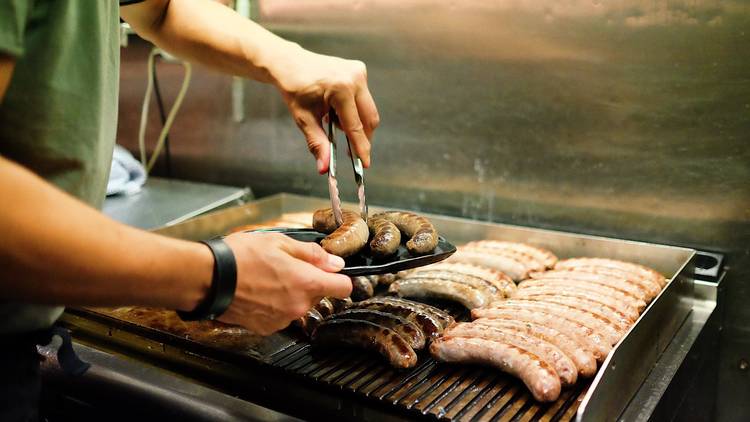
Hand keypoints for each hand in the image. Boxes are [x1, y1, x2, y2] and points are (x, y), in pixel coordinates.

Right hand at [219, 232, 351, 334]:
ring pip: (299, 305)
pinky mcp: (266, 327)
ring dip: (290, 293)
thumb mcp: (279, 242)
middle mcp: (298, 305)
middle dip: (309, 281)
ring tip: (267, 278)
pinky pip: (281, 315)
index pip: (344, 287)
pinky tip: (258, 291)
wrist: (208, 279)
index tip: (333, 272)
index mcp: (306, 282)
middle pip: (319, 295)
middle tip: (286, 266)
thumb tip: (335, 262)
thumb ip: (312, 254)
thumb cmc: (239, 258)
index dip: (341, 277)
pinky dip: (274, 305)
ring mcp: (282, 319)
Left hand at [271, 46, 379, 173]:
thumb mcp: (303, 118)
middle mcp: (354, 78)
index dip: (361, 147)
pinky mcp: (359, 70)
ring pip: (367, 110)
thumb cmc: (294, 89)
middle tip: (351, 152)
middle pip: (369, 118)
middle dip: (362, 137)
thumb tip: (324, 168)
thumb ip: (317, 143)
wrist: (289, 64)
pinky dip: (353, 110)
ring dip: (355, 122)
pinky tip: (335, 109)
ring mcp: (359, 72)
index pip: (355, 126)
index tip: (365, 164)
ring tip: (332, 121)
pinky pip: (363, 99)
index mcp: (340, 88)